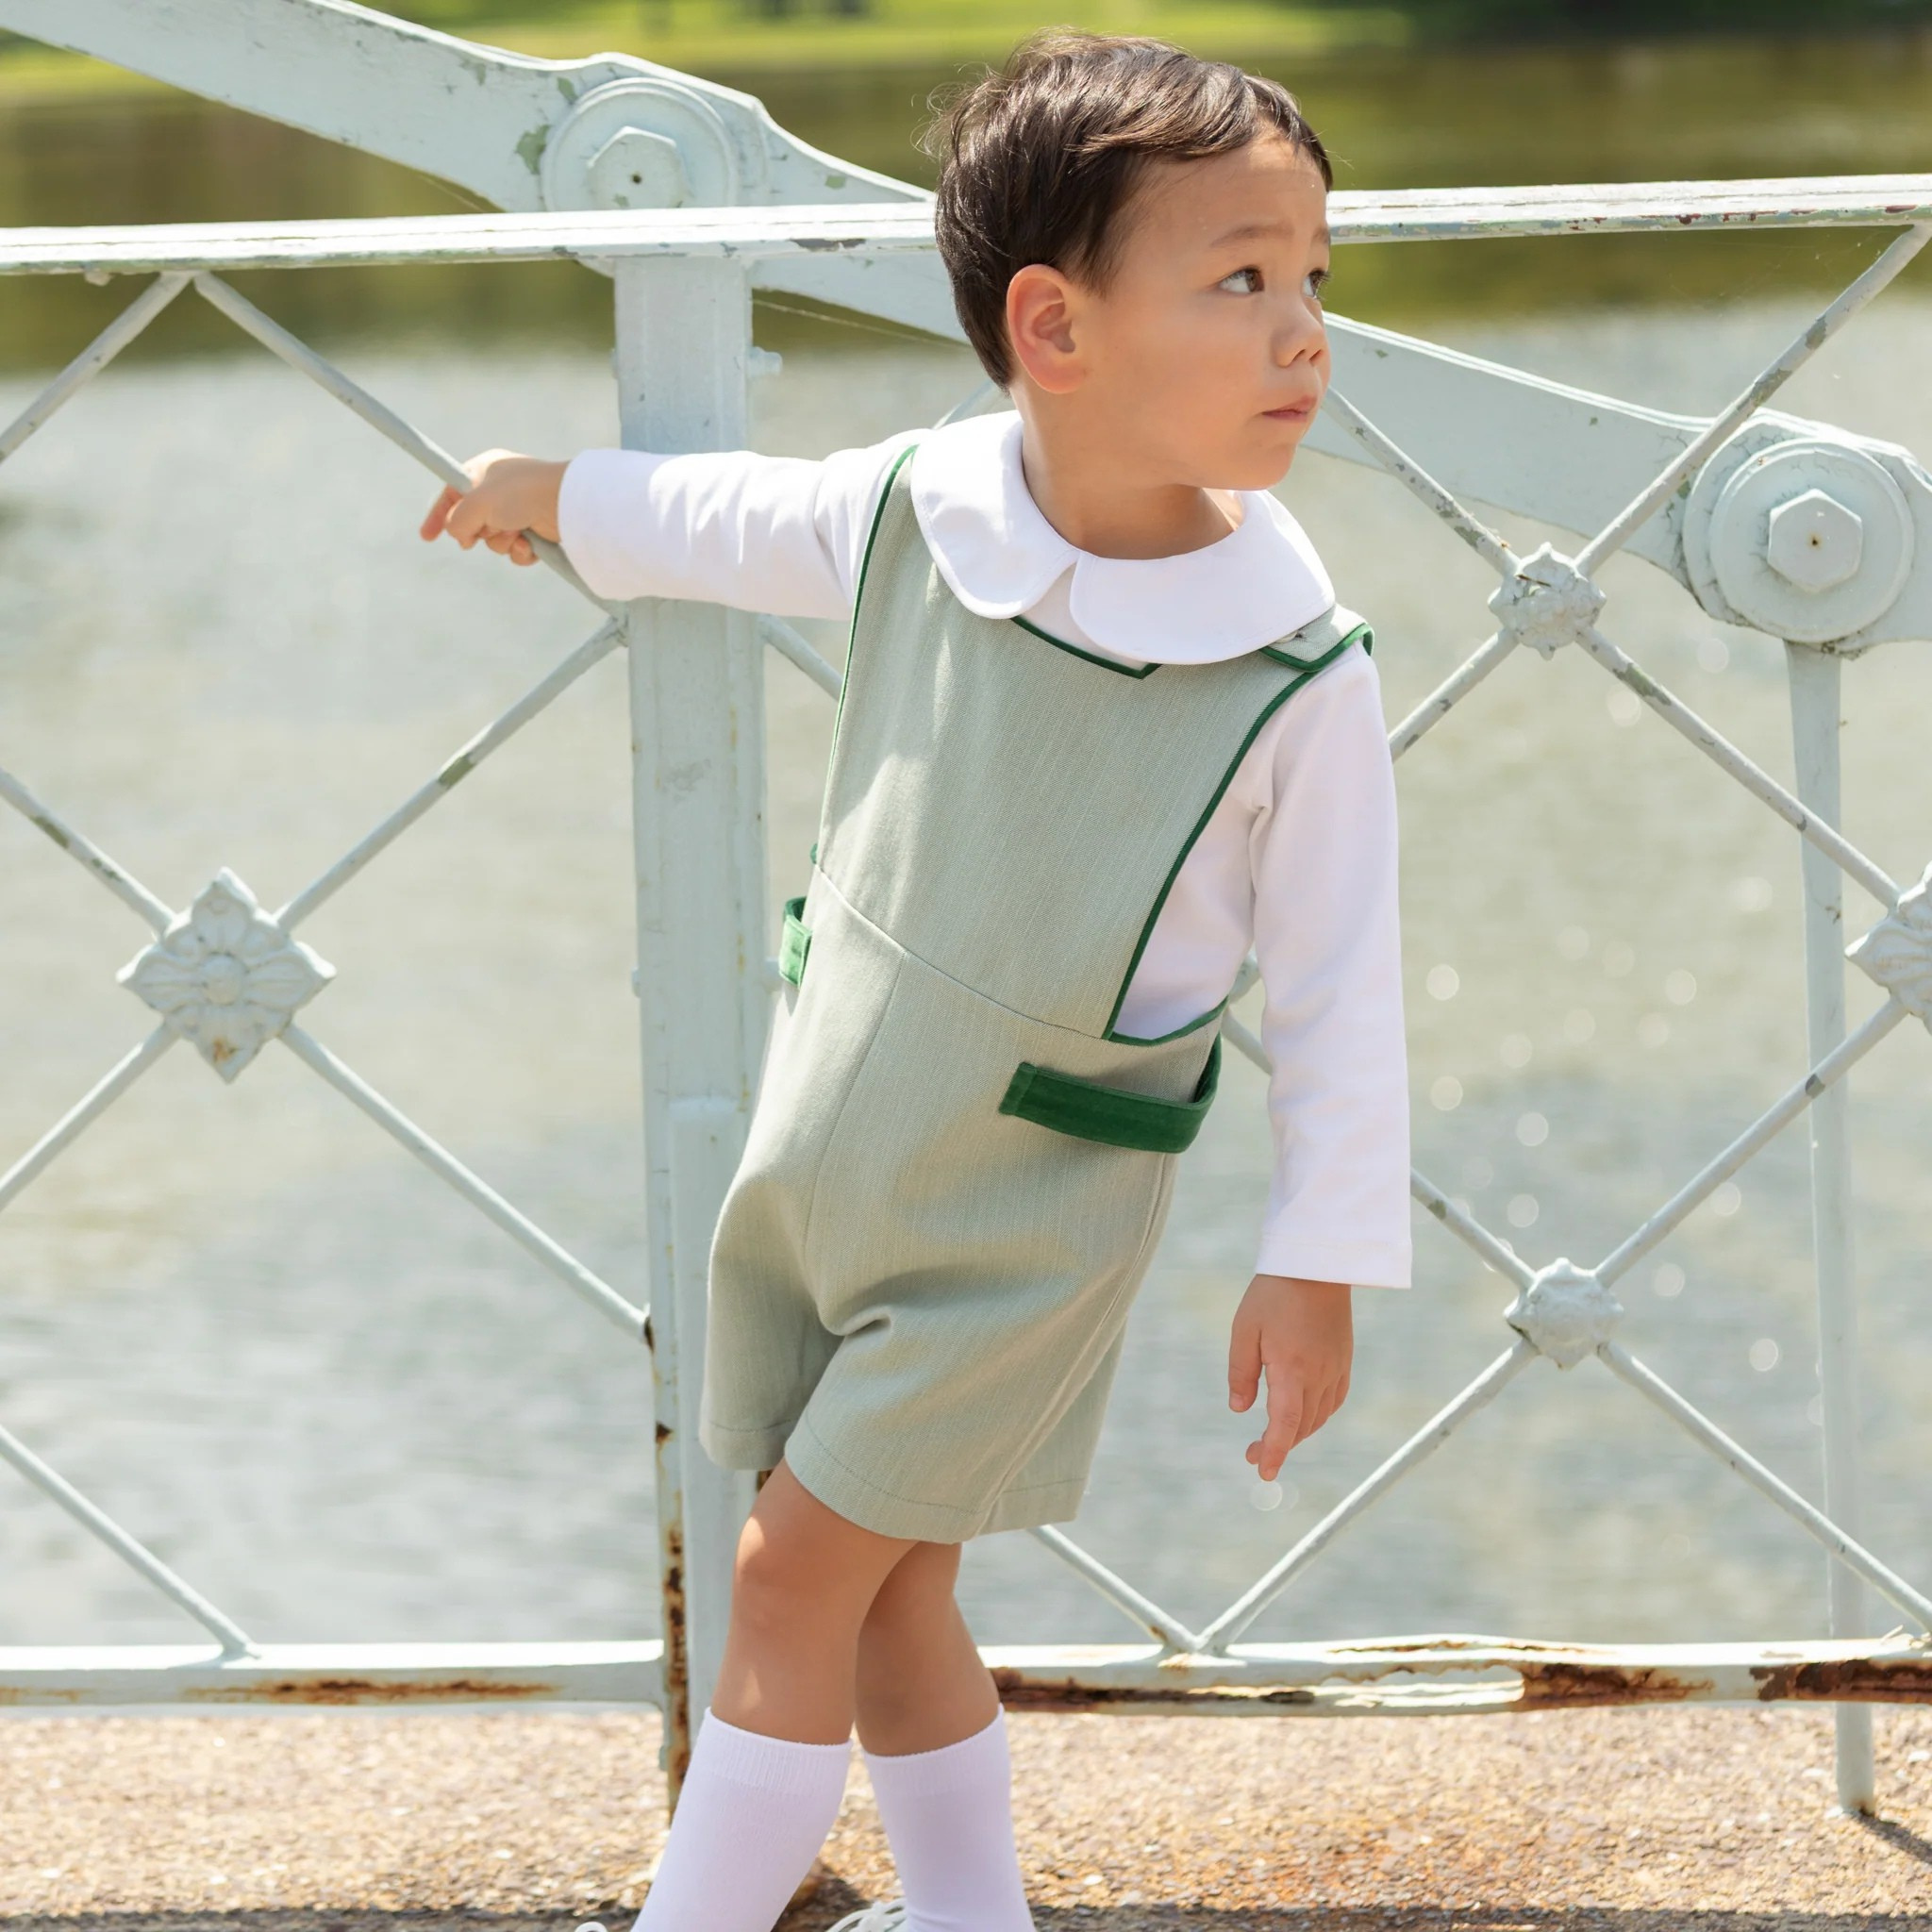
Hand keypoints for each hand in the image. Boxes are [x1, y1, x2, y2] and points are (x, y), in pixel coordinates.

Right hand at [419, 449, 565, 565]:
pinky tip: (530, 544)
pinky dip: (520, 551)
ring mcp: (519, 511)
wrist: (566, 503)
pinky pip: (516, 549)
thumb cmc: (521, 493)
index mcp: (484, 471)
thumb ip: (458, 521)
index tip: (427, 536)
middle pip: (473, 522)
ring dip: (502, 542)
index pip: (452, 494)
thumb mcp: (478, 503)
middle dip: (479, 532)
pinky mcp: (536, 531)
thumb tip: (461, 537)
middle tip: (487, 529)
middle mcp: (500, 491)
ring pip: (494, 540)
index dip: (438, 515)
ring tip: (516, 532)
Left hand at [1227, 1274, 1351, 1481]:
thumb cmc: (1274, 1293)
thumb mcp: (1244, 1330)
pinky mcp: (1344, 1360)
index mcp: (1292, 1368)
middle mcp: (1319, 1374)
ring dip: (1297, 1432)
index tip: (1264, 1472)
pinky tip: (1303, 1415)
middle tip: (1252, 1454)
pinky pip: (1333, 1400)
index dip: (1274, 1452)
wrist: (1317, 1264)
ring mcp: (1335, 1368)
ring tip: (1273, 1437)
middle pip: (1301, 1425)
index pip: (1284, 1424)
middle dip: (1278, 1445)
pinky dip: (1317, 1415)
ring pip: (1318, 1416)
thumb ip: (1241, 1373)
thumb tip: (1240, 1409)